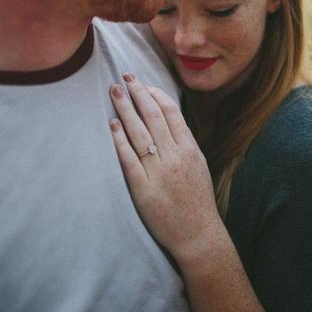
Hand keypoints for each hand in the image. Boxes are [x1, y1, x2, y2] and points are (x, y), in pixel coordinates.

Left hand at [109, 74, 222, 263]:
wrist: (198, 234)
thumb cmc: (197, 199)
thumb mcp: (199, 163)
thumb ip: (183, 141)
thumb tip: (167, 116)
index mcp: (190, 149)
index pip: (171, 113)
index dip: (156, 94)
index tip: (144, 84)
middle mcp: (175, 157)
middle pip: (153, 117)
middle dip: (138, 93)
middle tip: (124, 77)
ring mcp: (159, 172)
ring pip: (140, 133)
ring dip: (126, 109)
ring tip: (114, 92)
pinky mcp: (143, 189)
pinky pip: (129, 159)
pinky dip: (120, 140)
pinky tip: (112, 125)